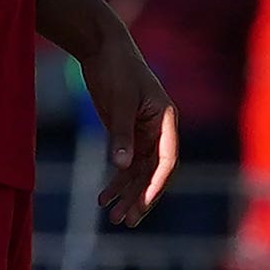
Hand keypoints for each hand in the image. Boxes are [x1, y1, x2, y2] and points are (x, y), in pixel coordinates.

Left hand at [76, 25, 178, 226]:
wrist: (102, 48)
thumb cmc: (116, 69)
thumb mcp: (118, 101)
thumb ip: (121, 134)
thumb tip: (122, 166)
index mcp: (165, 120)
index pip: (167, 159)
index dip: (156, 184)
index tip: (143, 204)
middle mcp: (159, 130)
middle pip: (154, 172)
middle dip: (140, 197)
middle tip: (126, 221)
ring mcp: (143, 133)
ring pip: (139, 172)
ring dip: (126, 194)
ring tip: (112, 217)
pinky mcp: (127, 132)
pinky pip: (125, 163)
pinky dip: (115, 181)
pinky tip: (103, 197)